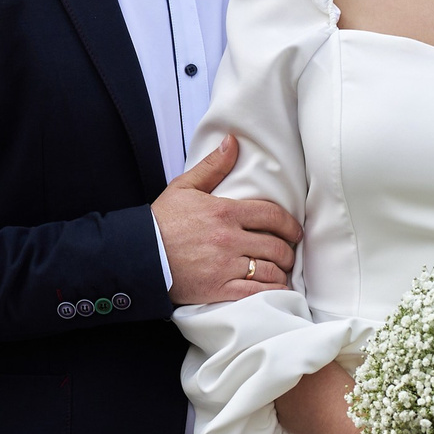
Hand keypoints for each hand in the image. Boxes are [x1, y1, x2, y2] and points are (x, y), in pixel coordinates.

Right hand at [155, 135, 303, 304]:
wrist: (138, 255)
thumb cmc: (160, 221)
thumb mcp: (184, 187)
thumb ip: (212, 166)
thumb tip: (232, 141)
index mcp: (224, 212)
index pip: (272, 216)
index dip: (290, 225)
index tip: (294, 232)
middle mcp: (229, 239)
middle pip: (276, 246)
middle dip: (287, 251)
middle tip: (287, 253)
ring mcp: (225, 266)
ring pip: (270, 270)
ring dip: (280, 272)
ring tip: (279, 271)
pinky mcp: (218, 289)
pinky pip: (256, 292)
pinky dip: (271, 291)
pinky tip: (274, 289)